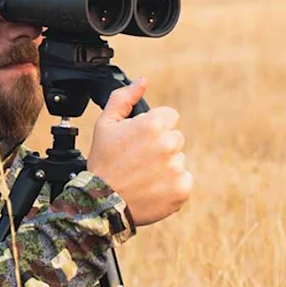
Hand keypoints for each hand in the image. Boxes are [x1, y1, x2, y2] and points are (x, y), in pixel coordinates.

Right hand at [87, 79, 192, 227]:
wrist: (102, 203)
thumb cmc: (103, 163)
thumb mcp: (105, 125)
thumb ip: (123, 98)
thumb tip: (142, 83)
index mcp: (153, 125)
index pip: (170, 116)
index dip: (153, 127)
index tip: (140, 140)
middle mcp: (168, 144)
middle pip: (175, 138)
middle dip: (160, 147)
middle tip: (139, 160)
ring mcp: (177, 168)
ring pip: (178, 160)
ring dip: (165, 167)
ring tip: (143, 176)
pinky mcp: (182, 189)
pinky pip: (184, 181)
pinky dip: (171, 186)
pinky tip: (152, 188)